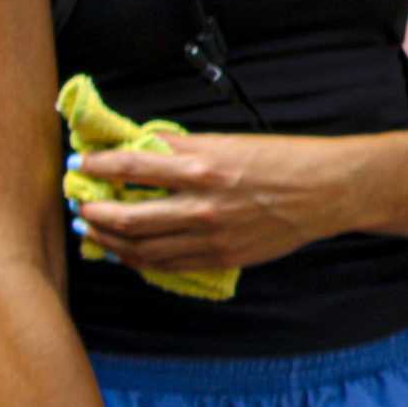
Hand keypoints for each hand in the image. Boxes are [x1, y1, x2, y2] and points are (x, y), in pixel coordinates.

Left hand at [70, 133, 344, 272]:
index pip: (131, 168)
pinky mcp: (221, 258)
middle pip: (125, 217)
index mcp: (202, 168)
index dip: (97, 166)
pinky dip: (139, 259)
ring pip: (141, 248)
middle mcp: (201, 206)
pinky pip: (167, 264)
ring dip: (108, 240)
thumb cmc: (285, 160)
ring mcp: (210, 237)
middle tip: (79, 205)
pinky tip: (127, 251)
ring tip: (93, 231)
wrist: (327, 191)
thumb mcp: (231, 142)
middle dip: (93, 212)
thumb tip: (144, 148)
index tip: (81, 163)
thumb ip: (184, 148)